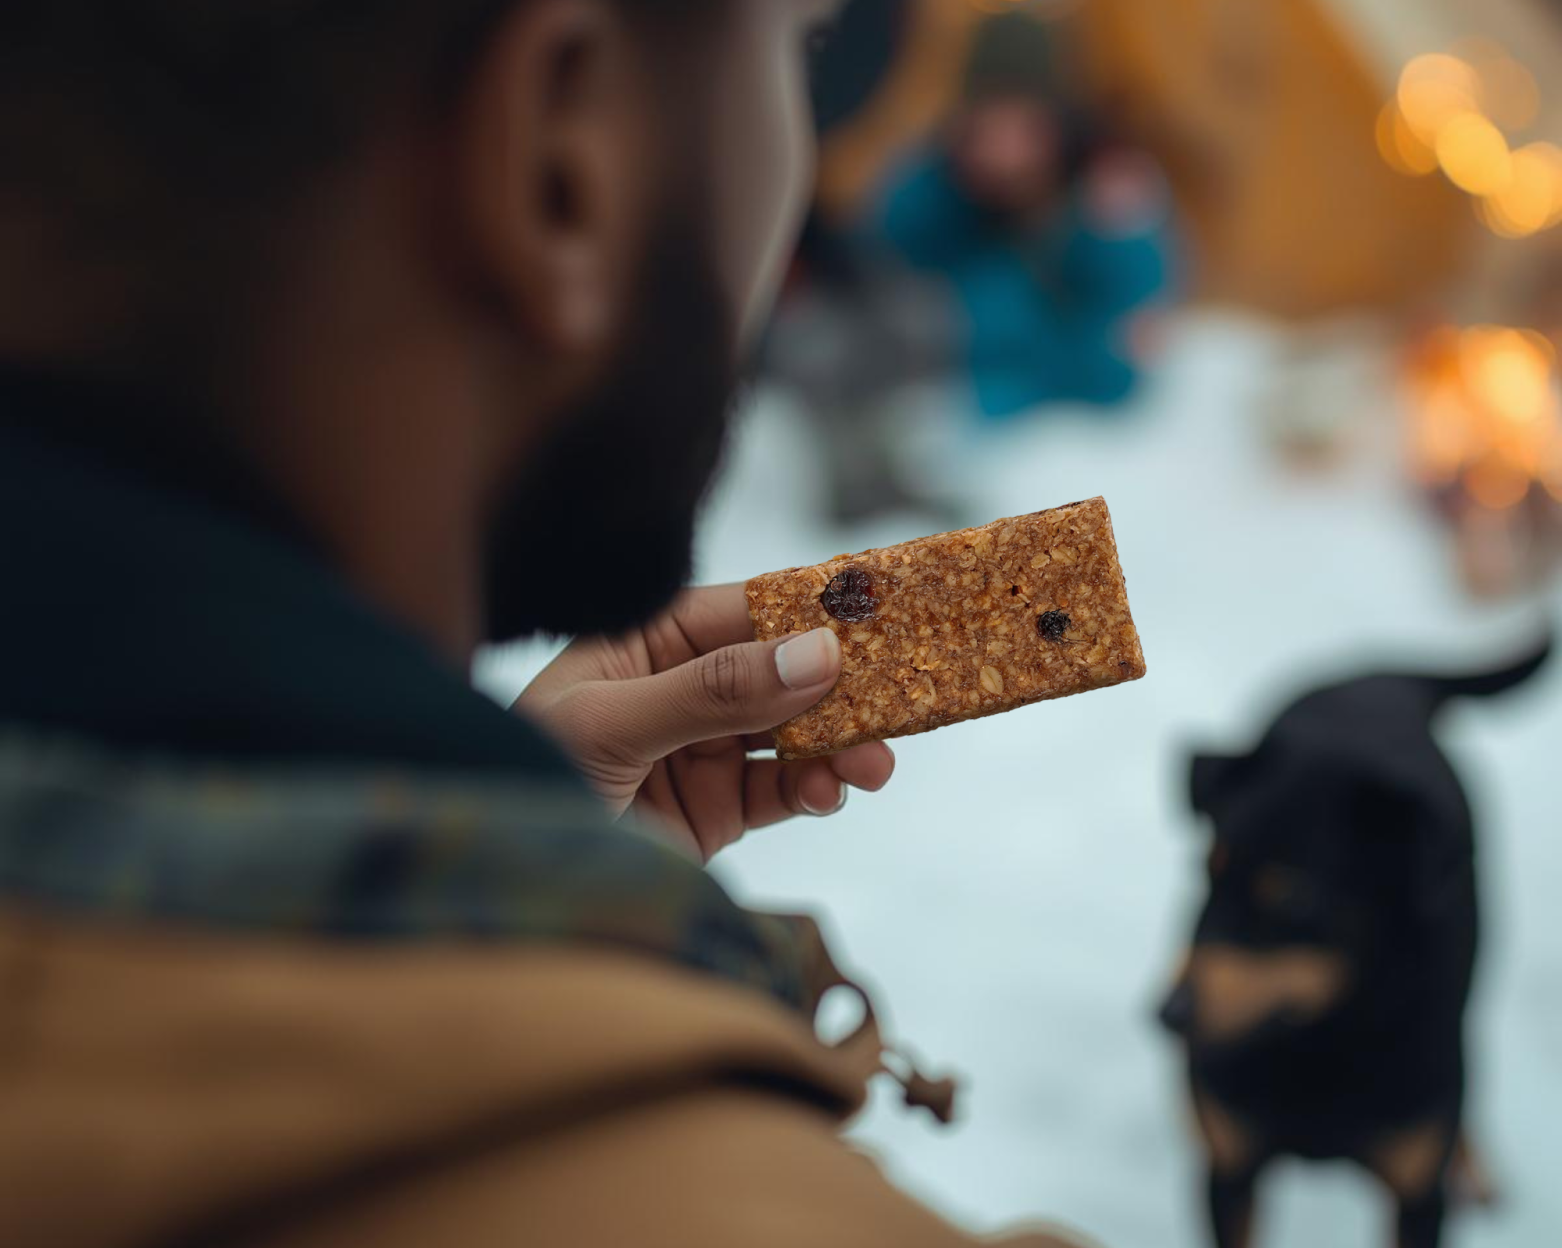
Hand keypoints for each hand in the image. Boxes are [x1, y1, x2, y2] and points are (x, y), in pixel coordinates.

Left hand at [515, 584, 894, 860]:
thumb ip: (713, 690)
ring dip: (841, 742)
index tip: (880, 608)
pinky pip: (781, 792)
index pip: (743, 612)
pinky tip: (830, 793)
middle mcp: (678, 691)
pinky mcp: (713, 814)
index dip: (810, 609)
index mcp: (644, 644)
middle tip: (905, 690)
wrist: (496, 885)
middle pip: (781, 672)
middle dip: (841, 683)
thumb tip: (815, 652)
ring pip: (793, 734)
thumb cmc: (519, 779)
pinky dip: (815, 791)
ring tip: (875, 762)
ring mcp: (699, 753)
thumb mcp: (611, 725)